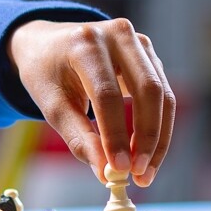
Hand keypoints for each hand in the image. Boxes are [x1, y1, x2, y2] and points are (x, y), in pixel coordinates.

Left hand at [7, 17, 174, 185]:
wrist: (47, 43)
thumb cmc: (46, 73)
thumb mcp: (51, 104)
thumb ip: (78, 138)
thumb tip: (106, 173)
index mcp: (86, 43)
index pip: (107, 94)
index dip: (116, 134)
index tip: (119, 170)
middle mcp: (118, 35)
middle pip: (147, 90)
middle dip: (147, 138)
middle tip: (139, 175)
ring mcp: (139, 42)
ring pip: (162, 95)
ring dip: (158, 138)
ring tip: (144, 172)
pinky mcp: (149, 55)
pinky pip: (163, 95)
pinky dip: (158, 127)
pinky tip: (147, 153)